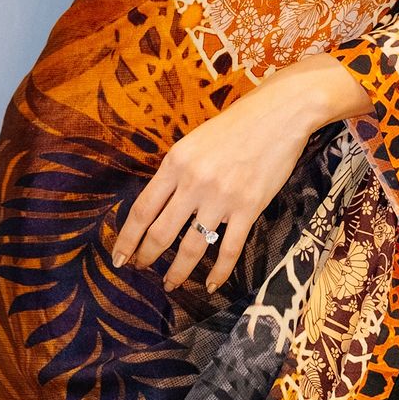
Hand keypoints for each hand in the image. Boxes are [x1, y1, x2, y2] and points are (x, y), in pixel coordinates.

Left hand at [109, 83, 315, 293]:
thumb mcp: (194, 141)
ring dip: (177, 272)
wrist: (279, 115)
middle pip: (161, 232)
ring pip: (191, 247)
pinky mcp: (248, 208)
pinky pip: (228, 250)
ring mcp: (222, 197)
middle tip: (140, 269)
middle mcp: (194, 182)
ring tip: (170, 284)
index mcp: (176, 162)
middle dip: (146, 257)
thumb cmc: (235, 125)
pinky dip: (218, 272)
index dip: (127, 238)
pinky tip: (211, 284)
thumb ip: (177, 172)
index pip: (143, 209)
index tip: (119, 257)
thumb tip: (161, 206)